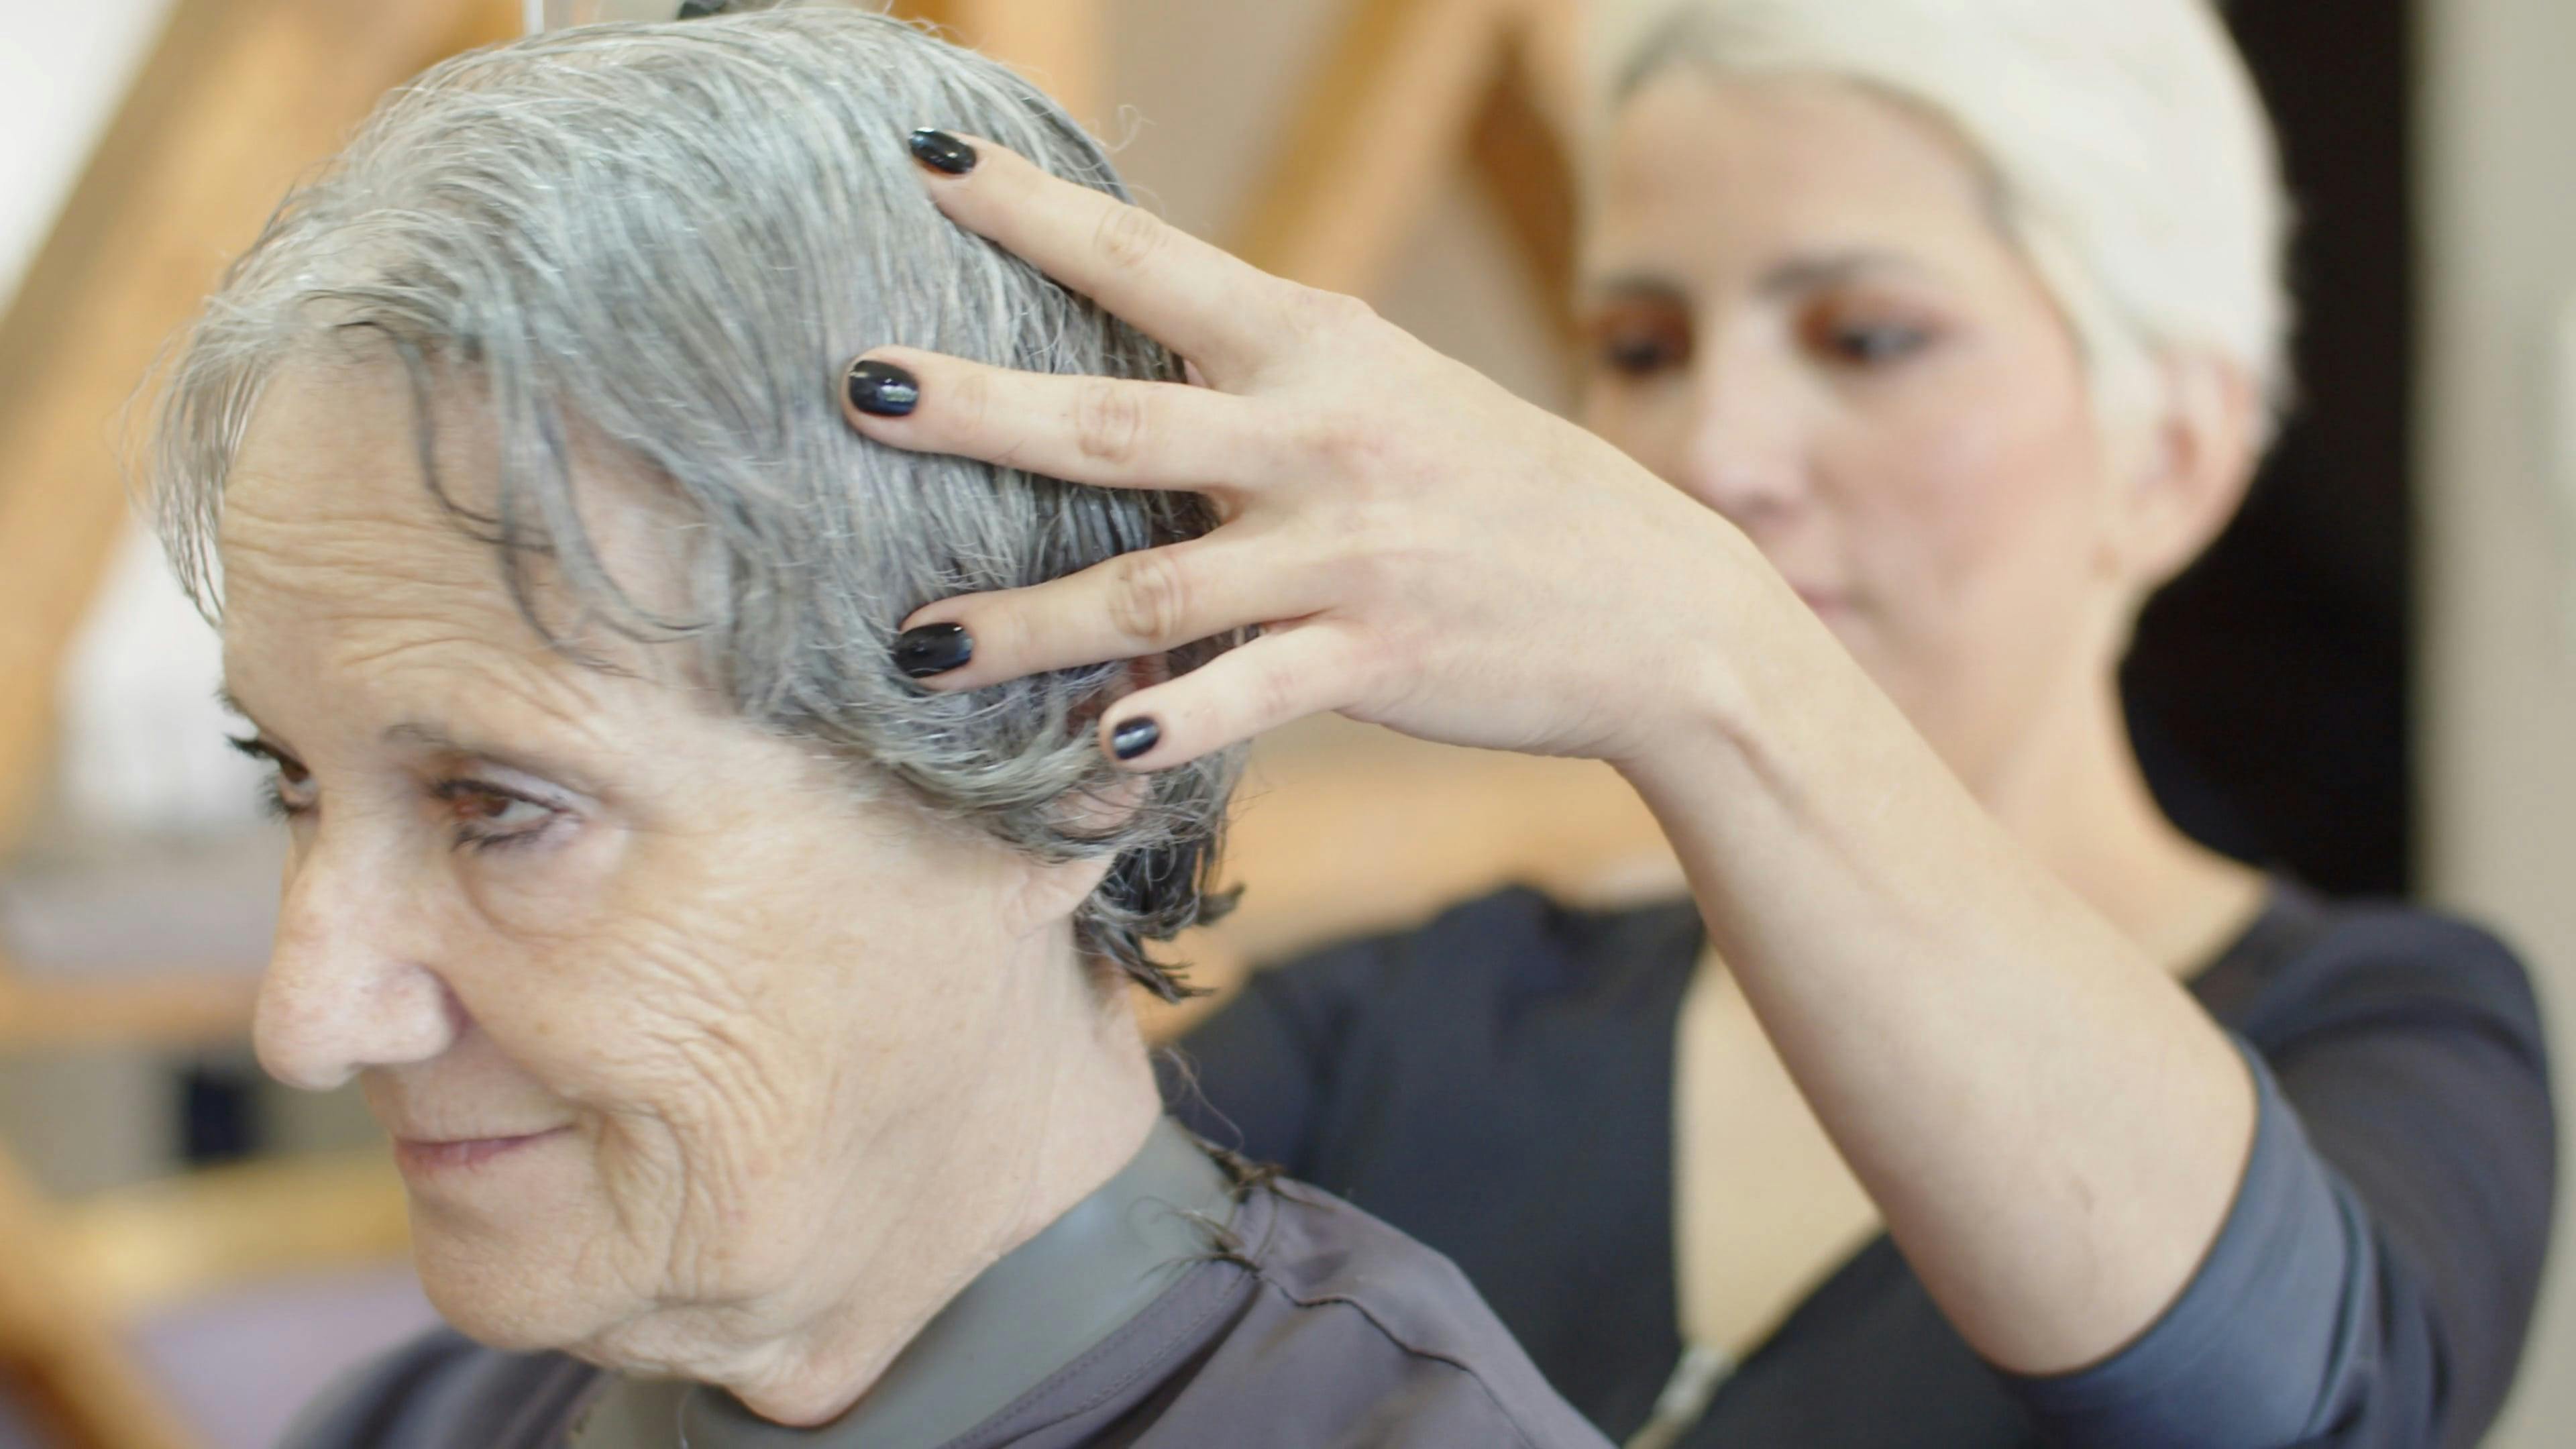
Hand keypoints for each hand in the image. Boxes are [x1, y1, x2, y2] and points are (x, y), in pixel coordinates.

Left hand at [840, 133, 1777, 772]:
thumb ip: (1262, 377)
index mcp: (1317, 347)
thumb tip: (1129, 350)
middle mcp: (1320, 436)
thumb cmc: (1500, 490)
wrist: (1654, 601)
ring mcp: (1345, 553)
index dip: (1032, 213)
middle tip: (857, 390)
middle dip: (977, 408)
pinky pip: (1246, 693)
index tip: (922, 160)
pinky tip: (1091, 741)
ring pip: (1149, 585)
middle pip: (1113, 422)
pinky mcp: (1374, 659)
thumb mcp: (1389, 391)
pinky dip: (1166, 720)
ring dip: (1023, 617)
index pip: (1148, 264)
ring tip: (913, 644)